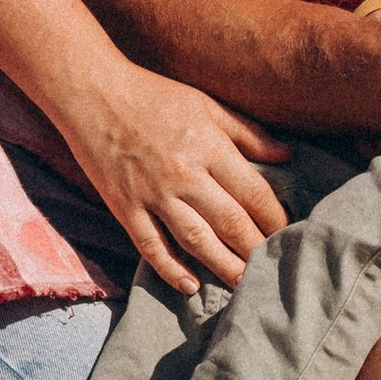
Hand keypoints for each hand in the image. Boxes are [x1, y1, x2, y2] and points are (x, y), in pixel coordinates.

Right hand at [58, 61, 290, 296]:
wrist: (93, 93)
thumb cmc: (154, 96)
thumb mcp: (207, 105)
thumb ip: (248, 133)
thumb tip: (287, 155)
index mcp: (208, 146)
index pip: (253, 193)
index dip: (274, 217)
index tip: (287, 231)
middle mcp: (184, 174)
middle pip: (229, 222)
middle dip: (255, 248)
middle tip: (273, 267)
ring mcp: (152, 194)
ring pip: (196, 241)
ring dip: (223, 266)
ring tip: (243, 284)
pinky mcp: (124, 207)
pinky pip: (151, 246)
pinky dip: (171, 269)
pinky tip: (191, 286)